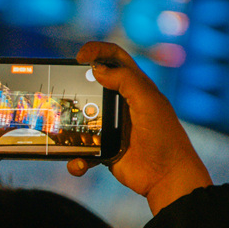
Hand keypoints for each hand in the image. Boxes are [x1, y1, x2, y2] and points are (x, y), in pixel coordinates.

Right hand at [67, 42, 211, 214]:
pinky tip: (80, 163)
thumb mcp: (148, 101)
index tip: (78, 57)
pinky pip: (81, 150)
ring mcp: (111, 127)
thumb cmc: (163, 136)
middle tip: (62, 93)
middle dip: (74, 87)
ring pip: (80, 118)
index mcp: (135, 87)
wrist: (166, 176)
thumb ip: (125, 81)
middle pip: (91, 85)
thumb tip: (97, 69)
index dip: (96, 50)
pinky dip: (76, 158)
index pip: (114, 58)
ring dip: (69, 127)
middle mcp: (121, 104)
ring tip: (65, 133)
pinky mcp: (103, 149)